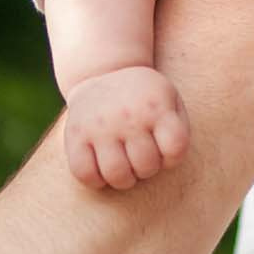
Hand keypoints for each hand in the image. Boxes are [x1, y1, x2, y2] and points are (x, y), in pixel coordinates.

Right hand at [63, 65, 190, 190]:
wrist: (103, 72)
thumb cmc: (144, 97)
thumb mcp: (169, 98)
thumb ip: (178, 128)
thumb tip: (168, 160)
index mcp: (156, 105)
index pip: (175, 148)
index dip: (173, 157)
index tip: (164, 150)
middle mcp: (127, 115)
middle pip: (146, 166)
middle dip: (147, 169)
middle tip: (141, 157)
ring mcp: (99, 126)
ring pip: (117, 175)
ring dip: (125, 179)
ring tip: (125, 167)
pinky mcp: (75, 135)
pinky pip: (84, 174)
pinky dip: (96, 181)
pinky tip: (102, 169)